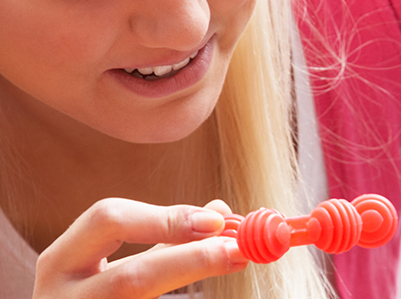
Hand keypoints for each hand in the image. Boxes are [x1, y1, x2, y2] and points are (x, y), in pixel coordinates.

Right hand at [32, 198, 248, 298]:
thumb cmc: (95, 297)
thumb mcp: (118, 264)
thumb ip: (164, 237)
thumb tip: (220, 211)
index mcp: (60, 264)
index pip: (109, 220)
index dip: (167, 218)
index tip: (217, 221)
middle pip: (130, 278)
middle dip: (190, 260)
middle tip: (238, 249)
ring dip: (192, 277)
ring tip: (234, 263)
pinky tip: (207, 291)